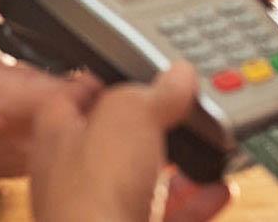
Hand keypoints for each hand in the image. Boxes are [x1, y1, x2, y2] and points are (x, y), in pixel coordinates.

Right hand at [0, 0, 100, 178]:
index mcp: (0, 105)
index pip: (72, 97)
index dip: (97, 73)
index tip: (105, 49)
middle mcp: (23, 138)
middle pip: (92, 115)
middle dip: (109, 85)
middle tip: (115, 54)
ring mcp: (37, 155)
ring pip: (92, 132)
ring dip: (102, 104)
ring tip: (103, 71)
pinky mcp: (44, 161)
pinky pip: (83, 142)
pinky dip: (90, 118)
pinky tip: (84, 94)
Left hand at [29, 65, 231, 221]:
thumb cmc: (92, 199)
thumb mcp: (127, 118)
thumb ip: (152, 93)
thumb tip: (176, 77)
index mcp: (58, 138)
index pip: (74, 95)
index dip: (104, 79)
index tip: (135, 69)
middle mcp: (75, 178)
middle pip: (115, 141)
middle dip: (151, 126)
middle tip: (180, 110)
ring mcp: (102, 214)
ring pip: (144, 181)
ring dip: (179, 166)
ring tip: (207, 148)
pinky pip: (170, 215)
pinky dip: (197, 203)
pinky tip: (219, 189)